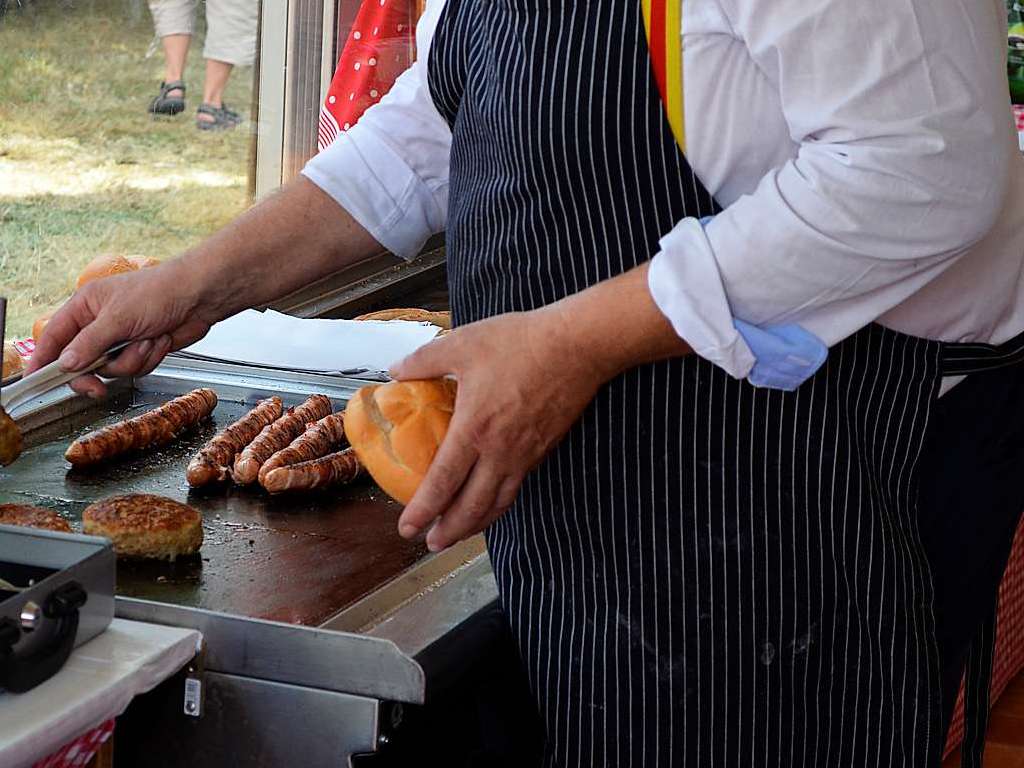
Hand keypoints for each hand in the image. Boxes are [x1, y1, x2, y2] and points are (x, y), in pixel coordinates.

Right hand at [28, 261, 215, 397]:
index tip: (36, 381)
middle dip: (95, 372)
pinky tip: (159, 341)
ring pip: (112, 369)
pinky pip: (135, 368)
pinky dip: (148, 359)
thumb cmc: (160, 292)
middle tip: (97, 386)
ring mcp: (121, 338)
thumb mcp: (118, 318)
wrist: (199, 297)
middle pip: (81, 361)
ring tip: (146, 340)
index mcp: (85, 307)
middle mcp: (100, 323)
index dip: (44, 360)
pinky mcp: (141, 349)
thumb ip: (89, 343)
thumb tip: (65, 363)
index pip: (54, 336)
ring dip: (131, 360)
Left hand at [390, 305, 610, 551]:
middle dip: (449, 531)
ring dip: (476, 524)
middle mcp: (499, 451)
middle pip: (472, 507)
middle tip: (431, 543)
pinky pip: (517, 486)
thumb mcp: (462, 344)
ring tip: (459, 533)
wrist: (577, 346)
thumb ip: (424, 360)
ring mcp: (525, 454)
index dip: (423, 510)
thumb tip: (395, 370)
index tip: (408, 527)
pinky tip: (492, 500)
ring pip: (498, 503)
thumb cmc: (521, 342)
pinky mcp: (544, 449)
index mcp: (473, 429)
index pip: (443, 483)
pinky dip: (500, 503)